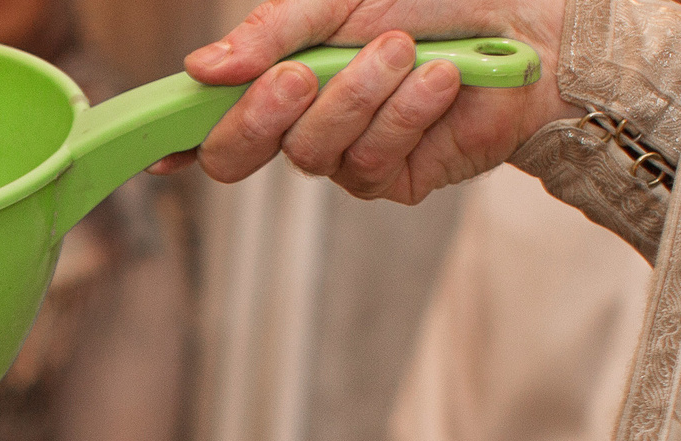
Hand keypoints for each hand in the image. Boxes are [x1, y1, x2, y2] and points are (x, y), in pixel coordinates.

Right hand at [154, 0, 569, 203]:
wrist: (526, 20)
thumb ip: (272, 31)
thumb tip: (201, 68)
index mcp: (272, 76)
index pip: (203, 119)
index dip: (170, 136)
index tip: (154, 145)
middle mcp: (298, 123)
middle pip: (235, 155)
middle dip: (263, 115)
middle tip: (302, 71)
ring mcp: (344, 156)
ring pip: (311, 154)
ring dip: (359, 95)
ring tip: (402, 49)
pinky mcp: (393, 179)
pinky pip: (372, 162)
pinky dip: (406, 113)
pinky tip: (438, 79)